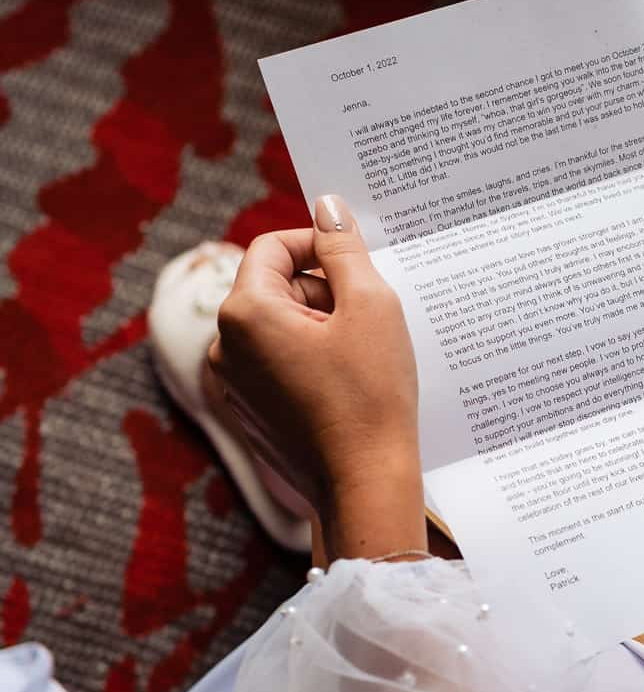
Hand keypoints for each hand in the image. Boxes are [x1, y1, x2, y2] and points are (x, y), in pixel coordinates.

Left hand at [208, 195, 425, 554]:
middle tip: (367, 321)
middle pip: (275, 286)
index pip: (274, 246)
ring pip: (280, 326)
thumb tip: (328, 206)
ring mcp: (233, 384)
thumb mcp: (370, 305)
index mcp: (244, 312)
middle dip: (323, 291)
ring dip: (321, 327)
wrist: (365, 484)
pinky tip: (347, 386)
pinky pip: (279, 364)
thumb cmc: (371, 397)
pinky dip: (312, 361)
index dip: (320, 245)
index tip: (359, 265)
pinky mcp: (250, 412)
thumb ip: (344, 248)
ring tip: (361, 357)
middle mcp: (224, 346)